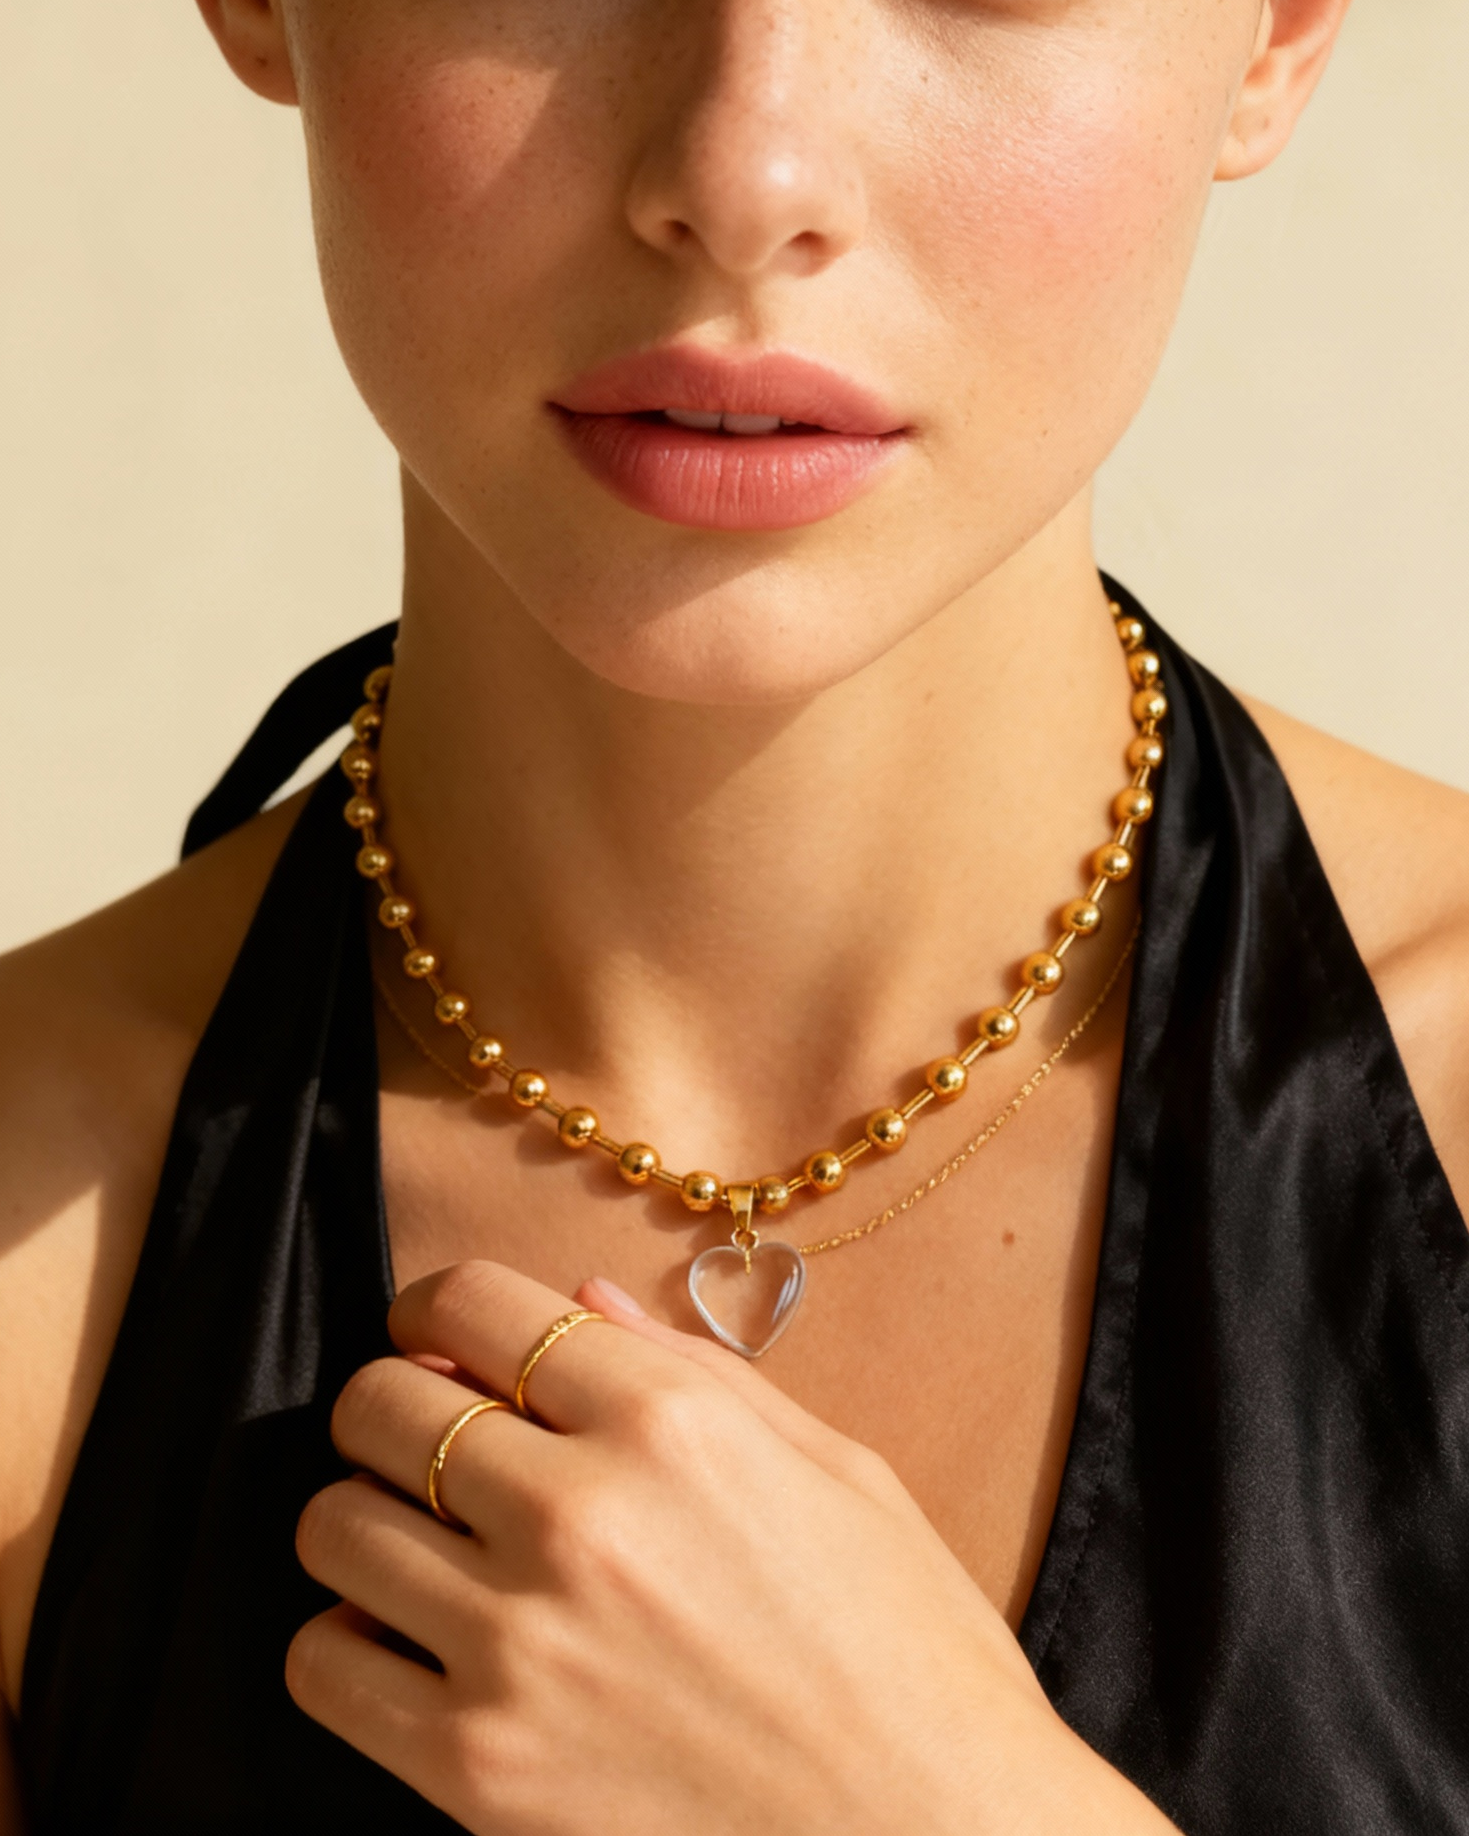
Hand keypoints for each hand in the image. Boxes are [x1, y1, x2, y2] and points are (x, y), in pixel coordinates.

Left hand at [288, 1260, 1175, 1834]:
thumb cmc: (912, 1652)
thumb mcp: (837, 1469)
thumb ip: (698, 1373)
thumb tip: (580, 1302)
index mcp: (672, 1424)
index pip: (473, 1301)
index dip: (432, 1304)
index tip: (433, 1332)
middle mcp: (581, 1517)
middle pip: (379, 1403)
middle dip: (391, 1401)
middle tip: (426, 1436)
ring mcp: (520, 1647)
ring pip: (331, 1524)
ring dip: (364, 1516)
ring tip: (423, 1543)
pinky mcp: (480, 1770)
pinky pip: (322, 1666)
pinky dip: (345, 1641)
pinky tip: (414, 1642)